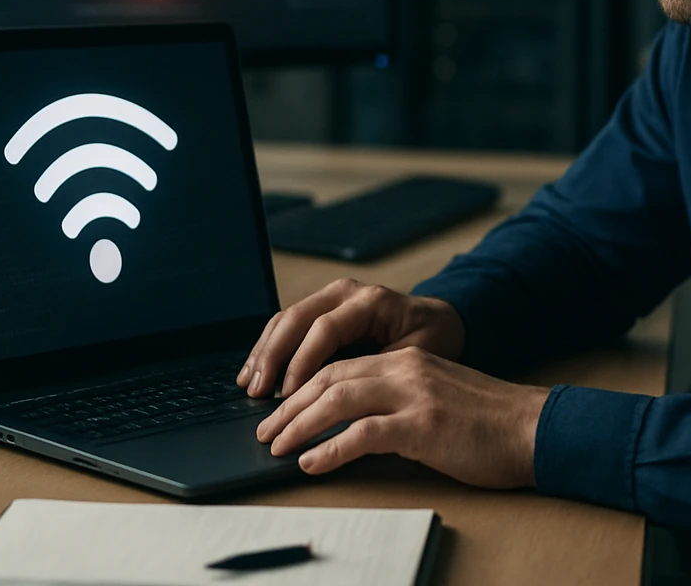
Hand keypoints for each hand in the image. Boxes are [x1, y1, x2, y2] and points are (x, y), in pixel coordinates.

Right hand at [237, 278, 466, 398]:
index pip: (324, 329)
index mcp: (370, 301)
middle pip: (296, 319)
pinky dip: (269, 348)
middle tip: (256, 392)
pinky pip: (288, 325)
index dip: (302, 363)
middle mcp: (346, 293)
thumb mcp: (415, 357)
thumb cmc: (433, 341)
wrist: (442, 322)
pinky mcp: (322, 310)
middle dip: (272, 357)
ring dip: (264, 352)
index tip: (288, 396)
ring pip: (285, 320)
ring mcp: (331, 298)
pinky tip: (255, 372)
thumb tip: (341, 397)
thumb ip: (378, 370)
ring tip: (248, 385)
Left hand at [255, 346, 549, 487]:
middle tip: (266, 430)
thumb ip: (396, 401)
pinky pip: (365, 433)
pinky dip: (332, 448)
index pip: (338, 365)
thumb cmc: (488, 422)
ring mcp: (415, 395)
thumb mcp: (435, 397)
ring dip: (300, 424)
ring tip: (277, 446)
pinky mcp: (424, 425)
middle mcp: (405, 369)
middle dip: (290, 406)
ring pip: (339, 399)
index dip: (302, 387)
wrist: (532, 428)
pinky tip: (313, 462)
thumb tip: (351, 425)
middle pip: (329, 378)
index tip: (279, 411)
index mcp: (406, 360)